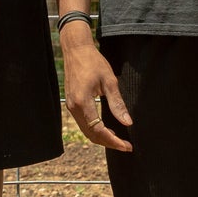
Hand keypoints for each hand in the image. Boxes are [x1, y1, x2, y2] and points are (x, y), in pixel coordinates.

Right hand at [60, 31, 131, 150]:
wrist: (76, 50)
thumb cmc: (93, 62)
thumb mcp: (109, 81)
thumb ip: (117, 103)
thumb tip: (127, 122)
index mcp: (82, 102)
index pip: (98, 129)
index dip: (113, 140)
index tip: (127, 146)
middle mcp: (73, 107)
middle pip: (91, 134)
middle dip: (109, 143)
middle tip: (126, 146)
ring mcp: (70, 106)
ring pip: (86, 130)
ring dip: (102, 138)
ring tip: (119, 140)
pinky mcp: (71, 104)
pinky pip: (83, 123)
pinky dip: (95, 130)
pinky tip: (107, 129)